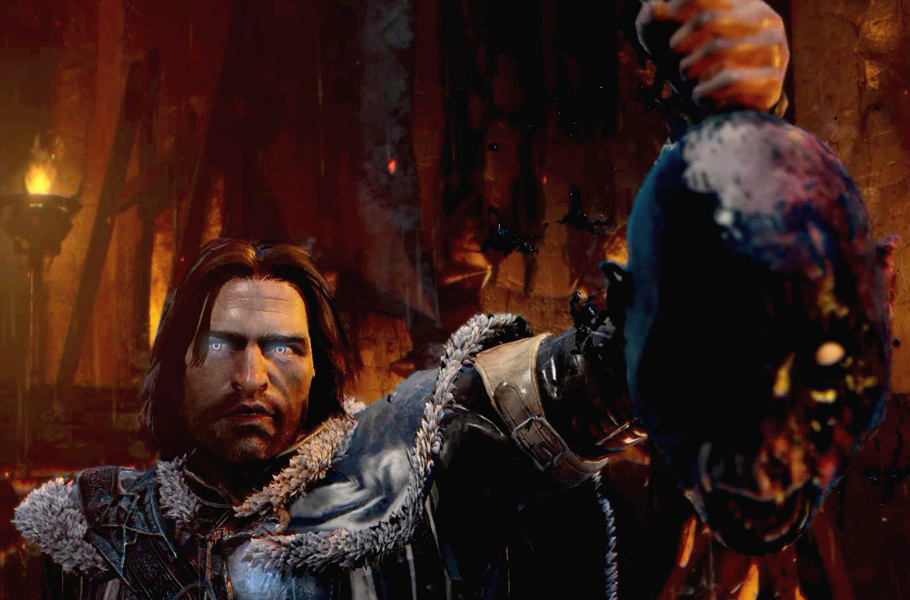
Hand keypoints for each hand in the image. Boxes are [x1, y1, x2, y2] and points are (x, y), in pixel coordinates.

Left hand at [636, 0, 788, 111]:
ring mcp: (775, 49)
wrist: (721, 112)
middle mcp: (767, 20)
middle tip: (675, 60)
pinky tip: (701, 97)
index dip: (675, 9)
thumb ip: (654, 20)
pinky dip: (704, 91)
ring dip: (688, 69)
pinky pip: (730, 79)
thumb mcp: (668, 41)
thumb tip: (654, 7)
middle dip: (679, 44)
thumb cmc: (694, 67)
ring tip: (688, 79)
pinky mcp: (773, 80)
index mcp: (745, 3)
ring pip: (717, 48)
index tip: (664, 28)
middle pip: (707, 18)